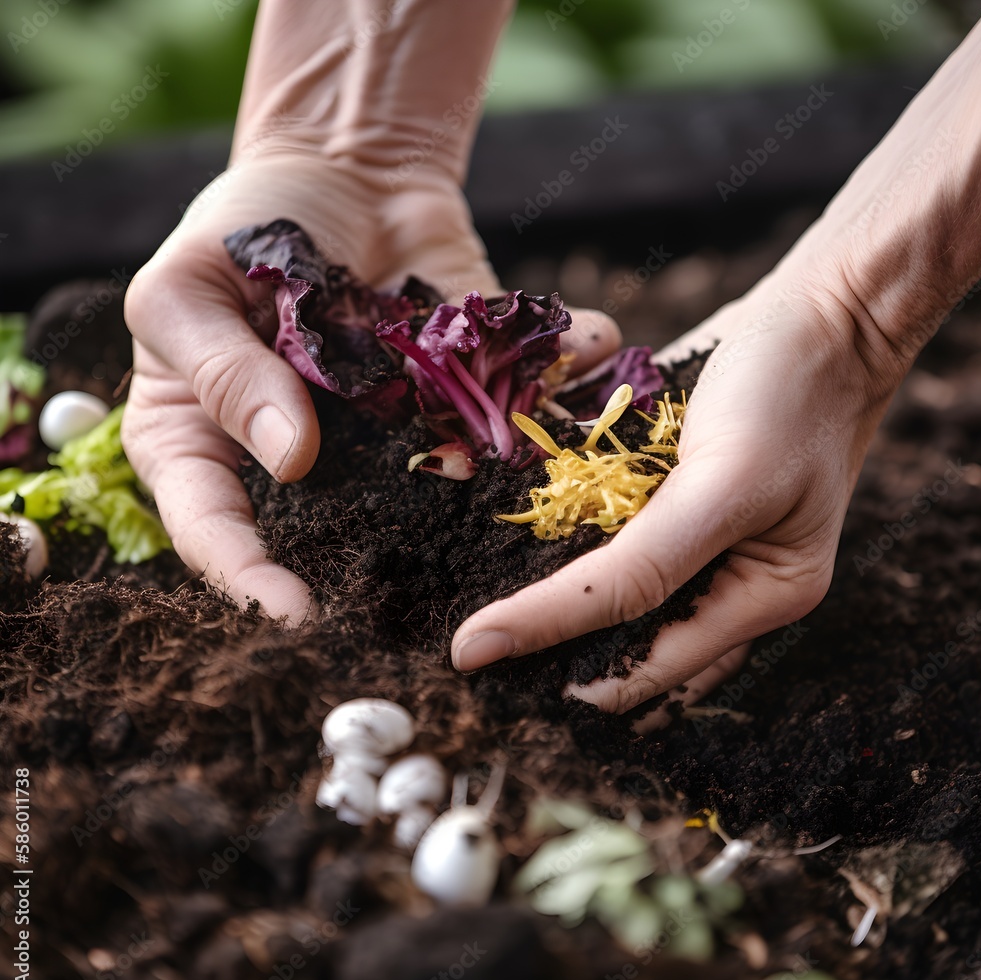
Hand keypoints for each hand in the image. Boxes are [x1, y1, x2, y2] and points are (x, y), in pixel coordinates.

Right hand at [123, 152, 619, 620]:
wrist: (344, 171)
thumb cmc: (244, 224)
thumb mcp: (190, 286)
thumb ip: (222, 369)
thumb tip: (288, 456)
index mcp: (212, 445)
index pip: (218, 533)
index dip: (250, 581)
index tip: (299, 613)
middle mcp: (311, 460)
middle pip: (332, 537)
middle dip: (383, 575)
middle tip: (429, 609)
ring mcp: (394, 436)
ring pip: (439, 489)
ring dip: (495, 492)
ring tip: (543, 497)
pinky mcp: (459, 398)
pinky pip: (506, 410)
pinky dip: (556, 389)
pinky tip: (596, 351)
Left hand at [451, 274, 899, 712]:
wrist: (824, 308)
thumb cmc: (790, 395)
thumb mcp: (719, 491)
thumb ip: (640, 569)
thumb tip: (535, 631)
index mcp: (757, 600)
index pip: (642, 660)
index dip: (557, 660)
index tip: (473, 652)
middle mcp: (724, 580)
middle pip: (624, 637)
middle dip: (551, 637)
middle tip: (470, 635)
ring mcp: (696, 536)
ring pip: (608, 587)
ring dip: (549, 588)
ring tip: (477, 595)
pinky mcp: (668, 492)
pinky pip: (608, 528)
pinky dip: (563, 527)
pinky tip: (512, 525)